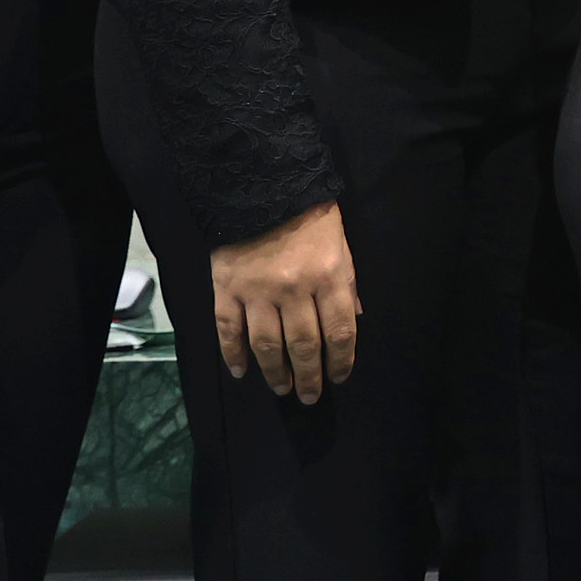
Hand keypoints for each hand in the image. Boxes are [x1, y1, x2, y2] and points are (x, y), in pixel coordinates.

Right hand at [210, 201, 360, 403]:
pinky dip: (234, 354)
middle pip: (304, 345)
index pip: (340, 331)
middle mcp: (295, 290)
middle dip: (309, 376)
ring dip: (276, 372)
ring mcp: (258, 292)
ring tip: (282, 389)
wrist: (261, 183)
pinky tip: (242, 372)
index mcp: (329, 276)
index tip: (339, 377)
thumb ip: (347, 282)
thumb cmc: (310, 213)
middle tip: (309, 397)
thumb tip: (353, 320)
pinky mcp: (227, 289)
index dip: (341, 360)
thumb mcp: (341, 243)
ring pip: (267, 345)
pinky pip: (229, 330)